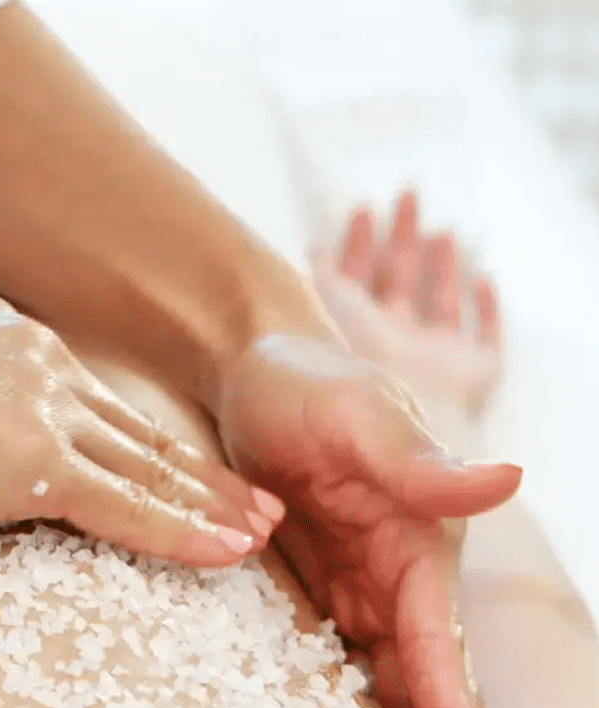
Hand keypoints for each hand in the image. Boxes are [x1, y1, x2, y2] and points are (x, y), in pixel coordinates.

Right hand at [0, 293, 279, 565]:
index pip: (82, 400)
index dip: (129, 440)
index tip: (164, 463)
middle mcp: (36, 362)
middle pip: (132, 431)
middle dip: (195, 471)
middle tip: (251, 499)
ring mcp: (42, 410)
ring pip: (148, 467)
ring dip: (210, 504)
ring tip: (262, 531)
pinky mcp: (36, 463)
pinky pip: (129, 507)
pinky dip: (185, 533)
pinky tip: (231, 555)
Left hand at [307, 192, 505, 707]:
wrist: (251, 370)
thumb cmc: (307, 384)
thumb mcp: (361, 417)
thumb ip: (423, 462)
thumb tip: (508, 477)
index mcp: (420, 552)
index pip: (439, 655)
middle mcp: (395, 582)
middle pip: (421, 689)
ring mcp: (354, 592)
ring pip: (381, 688)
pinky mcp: (311, 593)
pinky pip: (331, 666)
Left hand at [315, 190, 501, 417]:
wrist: (397, 420)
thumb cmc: (354, 366)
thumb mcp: (332, 314)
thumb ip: (325, 282)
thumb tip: (313, 250)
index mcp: (357, 335)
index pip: (356, 284)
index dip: (358, 247)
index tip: (363, 208)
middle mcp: (396, 346)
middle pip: (400, 285)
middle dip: (402, 241)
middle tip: (407, 195)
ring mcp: (435, 361)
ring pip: (440, 305)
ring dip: (442, 267)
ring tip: (444, 231)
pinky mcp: (474, 374)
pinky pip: (484, 336)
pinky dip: (486, 309)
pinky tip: (483, 280)